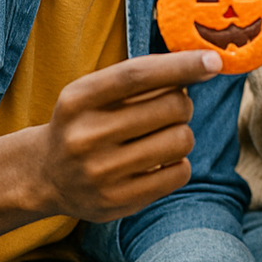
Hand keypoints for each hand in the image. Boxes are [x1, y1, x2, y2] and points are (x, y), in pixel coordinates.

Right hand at [33, 50, 222, 222]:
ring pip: (181, 140)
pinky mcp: (117, 201)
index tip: (215, 60)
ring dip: (183, 133)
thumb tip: (205, 63)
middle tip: (171, 110)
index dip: (181, 65)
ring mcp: (99, 172)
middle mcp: (84, 136)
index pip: (137, 76)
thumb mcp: (96, 92)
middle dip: (182, 104)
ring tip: (162, 136)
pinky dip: (179, 163)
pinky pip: (179, 173)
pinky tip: (158, 162)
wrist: (46, 175)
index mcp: (78, 99)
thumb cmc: (87, 121)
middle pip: (171, 106)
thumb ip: (141, 76)